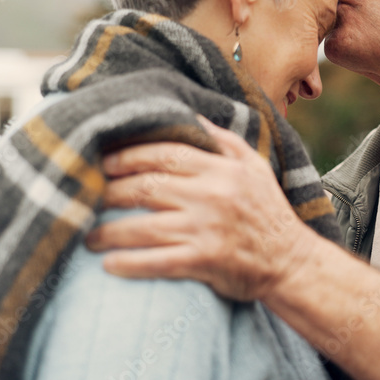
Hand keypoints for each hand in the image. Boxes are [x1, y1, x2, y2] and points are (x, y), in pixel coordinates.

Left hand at [86, 116, 322, 301]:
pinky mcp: (204, 261)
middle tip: (87, 194)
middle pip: (147, 186)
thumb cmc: (268, 212)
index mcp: (222, 169)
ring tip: (88, 235)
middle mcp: (213, 195)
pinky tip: (108, 263)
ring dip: (108, 232)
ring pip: (144, 226)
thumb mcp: (254, 167)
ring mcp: (207, 229)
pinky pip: (157, 261)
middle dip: (110, 190)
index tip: (102, 160)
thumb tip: (189, 116)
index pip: (164, 153)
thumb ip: (222, 141)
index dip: (127, 155)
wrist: (292, 262)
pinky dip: (129, 263)